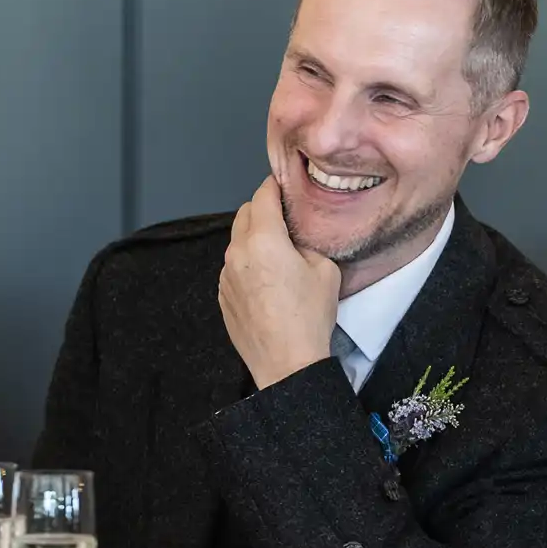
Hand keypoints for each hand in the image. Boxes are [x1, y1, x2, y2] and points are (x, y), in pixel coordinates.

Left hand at [219, 176, 342, 389]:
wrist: (287, 362)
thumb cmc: (310, 316)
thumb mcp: (324, 270)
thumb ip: (306, 244)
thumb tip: (294, 240)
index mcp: (263, 240)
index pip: (263, 196)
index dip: (275, 186)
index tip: (285, 185)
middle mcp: (237, 253)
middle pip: (245, 214)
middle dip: (263, 209)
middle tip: (284, 216)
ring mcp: (225, 275)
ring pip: (236, 242)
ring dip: (253, 238)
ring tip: (277, 252)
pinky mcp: (222, 296)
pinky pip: (233, 268)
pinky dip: (246, 263)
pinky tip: (266, 280)